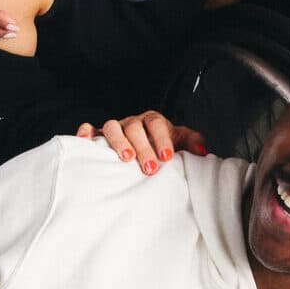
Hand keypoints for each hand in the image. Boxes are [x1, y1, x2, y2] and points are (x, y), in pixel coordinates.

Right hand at [78, 110, 204, 172]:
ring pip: (113, 127)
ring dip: (118, 141)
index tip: (167, 156)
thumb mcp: (180, 141)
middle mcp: (133, 122)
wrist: (145, 146)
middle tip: (150, 167)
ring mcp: (116, 127)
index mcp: (153, 121)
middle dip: (143, 147)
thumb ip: (192, 142)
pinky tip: (86, 141)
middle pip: (135, 128)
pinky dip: (87, 132)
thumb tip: (203, 151)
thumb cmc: (163, 145)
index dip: (162, 139)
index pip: (157, 124)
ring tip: (126, 158)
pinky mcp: (99, 135)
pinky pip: (90, 128)